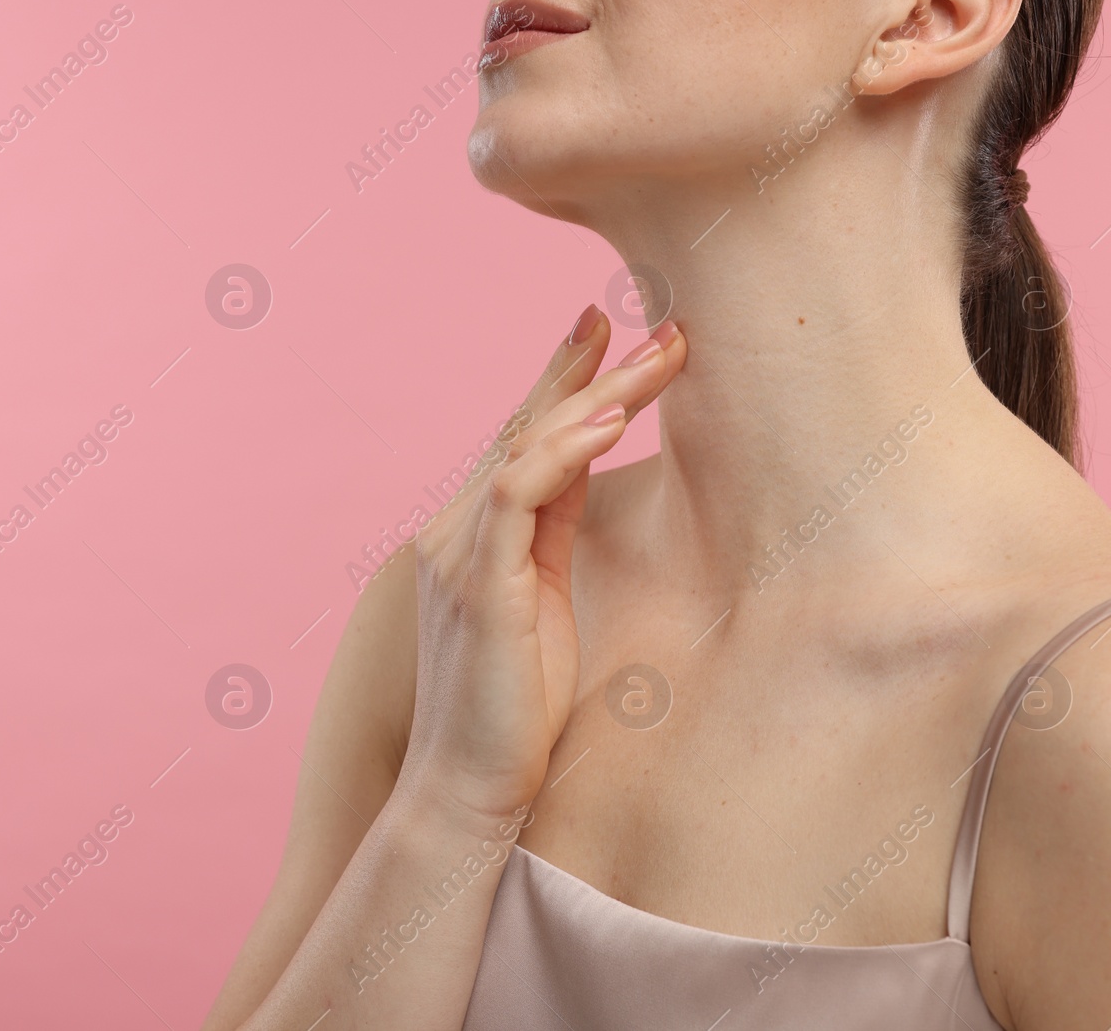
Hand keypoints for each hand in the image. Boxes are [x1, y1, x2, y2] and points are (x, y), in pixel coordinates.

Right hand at [401, 305, 687, 819]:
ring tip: (658, 356)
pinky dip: (564, 450)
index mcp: (469, 534)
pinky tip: (611, 421)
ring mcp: (458, 553)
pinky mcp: (478, 583)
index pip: (518, 437)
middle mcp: (452, 530)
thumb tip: (589, 460)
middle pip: (525, 426)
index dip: (561, 378)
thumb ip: (553, 526)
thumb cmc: (511, 706)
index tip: (607, 326)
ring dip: (597, 394)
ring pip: (526, 445)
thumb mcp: (543, 595)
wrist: (466, 787)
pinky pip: (518, 493)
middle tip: (656, 323)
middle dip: (590, 368)